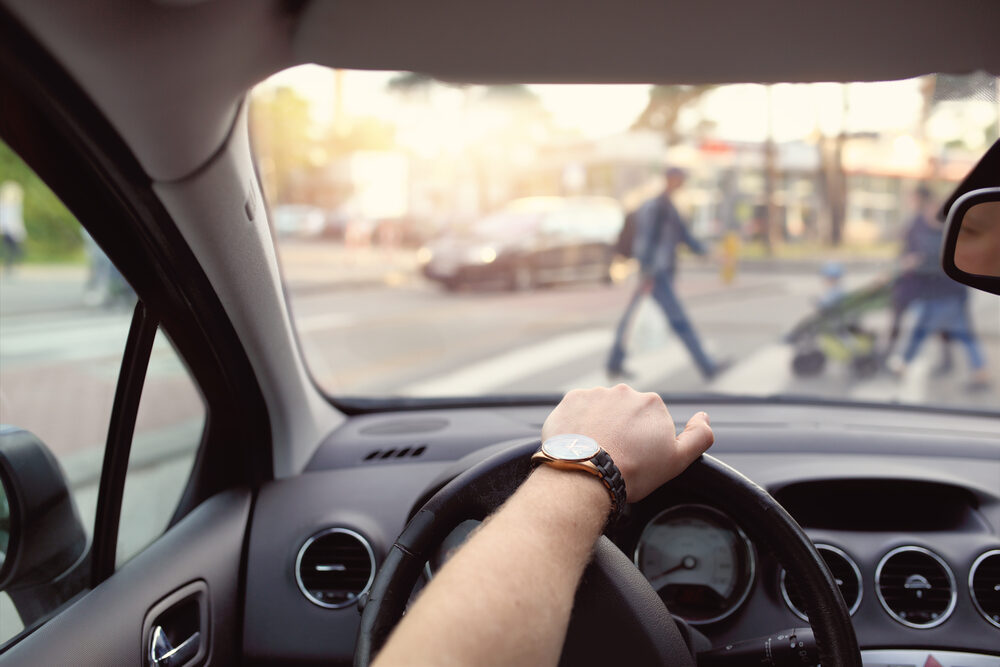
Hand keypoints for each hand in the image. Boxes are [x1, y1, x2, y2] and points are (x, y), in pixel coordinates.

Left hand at [541, 384, 713, 502]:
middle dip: (621, 430)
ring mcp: (595, 394)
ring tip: (595, 452)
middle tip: (615, 456)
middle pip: (624, 413)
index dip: (643, 441)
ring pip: (600, 411)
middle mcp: (624, 391)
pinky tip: (580, 444)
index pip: (649, 421)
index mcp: (651, 402)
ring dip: (599, 426)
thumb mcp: (677, 460)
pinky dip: (578, 425)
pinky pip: (577, 411)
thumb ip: (700, 436)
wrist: (587, 475)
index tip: (635, 457)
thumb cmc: (633, 471)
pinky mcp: (570, 400)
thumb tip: (703, 417)